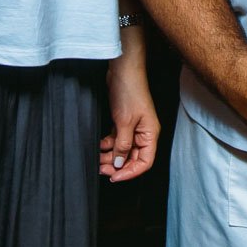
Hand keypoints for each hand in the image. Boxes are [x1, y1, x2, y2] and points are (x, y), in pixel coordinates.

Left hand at [101, 58, 159, 180]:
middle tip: (101, 169)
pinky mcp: (123, 122)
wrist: (123, 70)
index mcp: (150, 134)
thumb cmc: (130, 91)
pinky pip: (116, 140)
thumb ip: (122, 144)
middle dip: (117, 166)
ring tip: (97, 158)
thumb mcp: (124, 121)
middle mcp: (143, 133)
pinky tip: (99, 146)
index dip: (130, 172)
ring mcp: (133, 128)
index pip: (144, 162)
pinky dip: (108, 145)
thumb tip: (119, 163)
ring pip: (122, 150)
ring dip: (110, 156)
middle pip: (132, 158)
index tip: (114, 177)